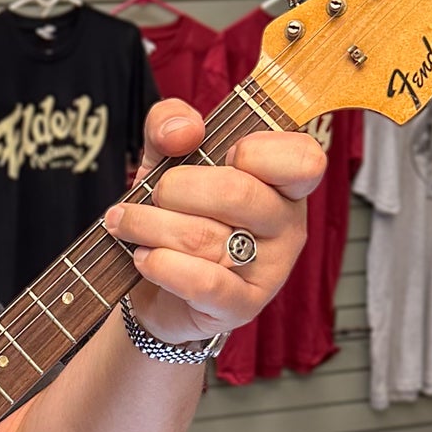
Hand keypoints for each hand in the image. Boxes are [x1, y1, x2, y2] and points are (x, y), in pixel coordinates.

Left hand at [103, 99, 326, 344]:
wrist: (158, 289)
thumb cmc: (176, 215)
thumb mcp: (167, 159)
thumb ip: (170, 124)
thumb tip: (183, 131)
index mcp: (284, 182)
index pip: (303, 159)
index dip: (256, 150)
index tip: (222, 154)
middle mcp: (287, 225)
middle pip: (238, 194)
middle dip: (176, 188)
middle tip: (153, 194)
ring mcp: (269, 270)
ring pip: (206, 237)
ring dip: (150, 225)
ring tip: (128, 224)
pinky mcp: (241, 306)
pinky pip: (204, 283)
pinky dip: (162, 265)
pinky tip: (144, 258)